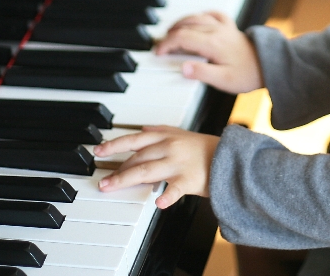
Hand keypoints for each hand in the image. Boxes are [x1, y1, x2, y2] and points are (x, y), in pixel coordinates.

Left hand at [96, 126, 218, 208]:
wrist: (230, 157)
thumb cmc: (205, 148)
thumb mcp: (182, 133)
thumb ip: (161, 131)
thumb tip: (143, 128)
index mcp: (166, 136)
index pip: (134, 139)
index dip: (114, 144)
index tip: (98, 151)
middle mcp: (169, 147)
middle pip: (136, 158)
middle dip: (116, 170)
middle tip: (102, 182)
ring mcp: (179, 164)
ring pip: (146, 171)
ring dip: (125, 180)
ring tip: (110, 187)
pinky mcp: (190, 180)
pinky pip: (176, 189)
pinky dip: (167, 195)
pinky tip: (158, 202)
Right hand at [155, 11, 263, 92]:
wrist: (270, 66)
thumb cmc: (248, 75)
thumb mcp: (223, 80)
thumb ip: (202, 73)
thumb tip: (183, 68)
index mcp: (212, 44)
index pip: (182, 38)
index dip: (166, 44)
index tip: (158, 52)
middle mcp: (217, 31)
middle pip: (186, 26)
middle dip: (169, 34)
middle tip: (160, 45)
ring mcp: (224, 27)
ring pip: (197, 17)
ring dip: (181, 22)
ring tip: (171, 31)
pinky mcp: (231, 28)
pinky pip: (214, 14)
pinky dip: (202, 14)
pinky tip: (198, 18)